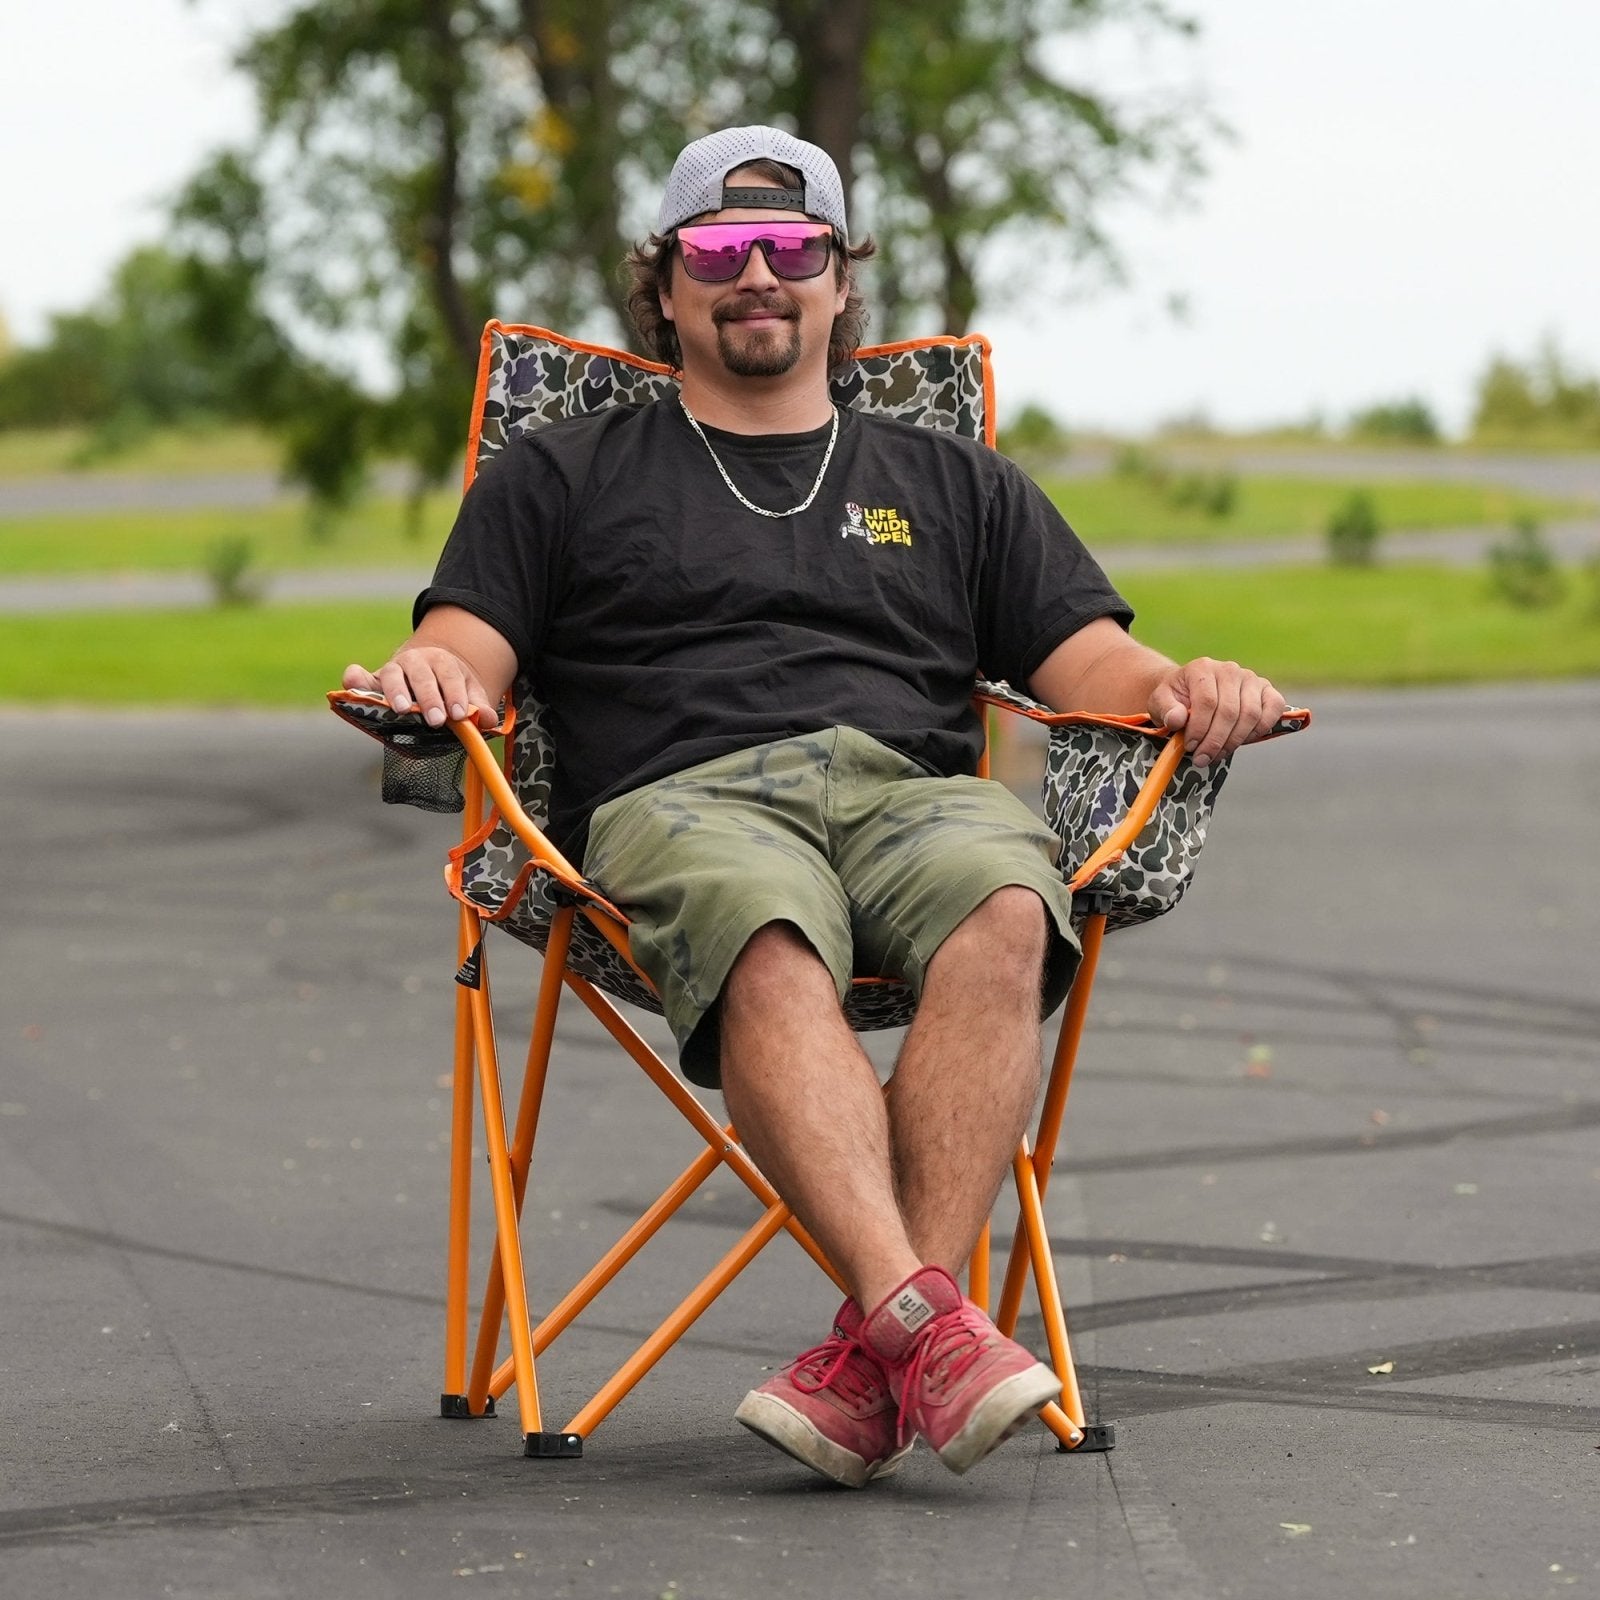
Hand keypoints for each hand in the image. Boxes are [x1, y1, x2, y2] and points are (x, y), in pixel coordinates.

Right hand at [342, 647, 501, 730]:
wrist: (427, 673)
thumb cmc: (450, 689)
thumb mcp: (469, 695)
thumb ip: (479, 707)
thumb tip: (488, 719)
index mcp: (443, 662)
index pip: (451, 677)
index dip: (455, 695)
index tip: (460, 714)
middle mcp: (417, 662)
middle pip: (422, 676)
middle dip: (429, 698)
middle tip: (436, 719)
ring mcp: (393, 669)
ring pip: (393, 674)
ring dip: (396, 691)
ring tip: (402, 709)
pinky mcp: (372, 680)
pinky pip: (361, 677)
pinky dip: (355, 678)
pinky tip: (352, 684)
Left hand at [1147, 658, 1285, 767]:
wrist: (1190, 693)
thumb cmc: (1175, 700)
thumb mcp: (1160, 703)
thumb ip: (1166, 710)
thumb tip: (1177, 720)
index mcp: (1203, 668)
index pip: (1207, 702)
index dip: (1200, 729)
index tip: (1189, 747)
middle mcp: (1229, 669)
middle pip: (1230, 712)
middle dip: (1215, 741)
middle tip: (1202, 758)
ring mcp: (1250, 679)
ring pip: (1251, 715)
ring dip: (1234, 741)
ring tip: (1216, 754)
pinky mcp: (1267, 690)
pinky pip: (1273, 710)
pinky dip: (1259, 731)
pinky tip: (1239, 741)